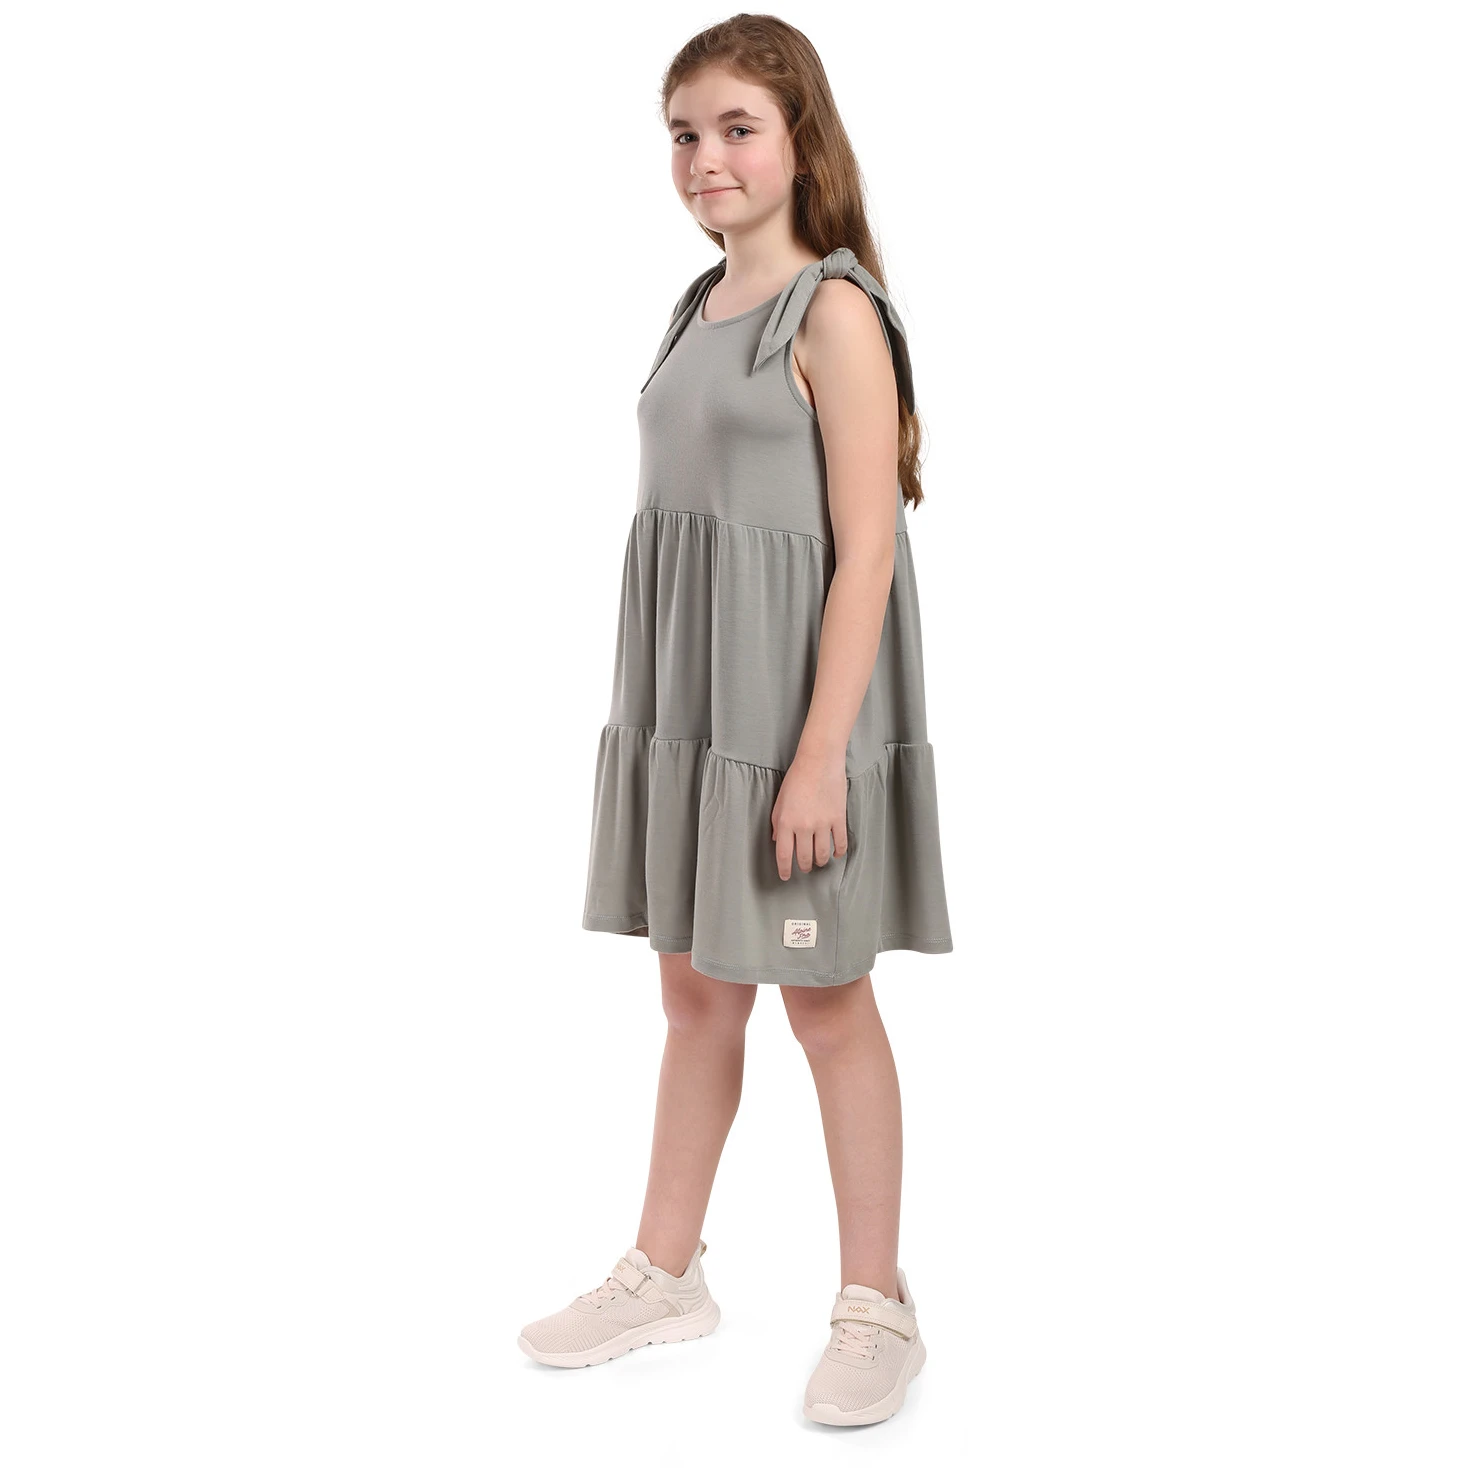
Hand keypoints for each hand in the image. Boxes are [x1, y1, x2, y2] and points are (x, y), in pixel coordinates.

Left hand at [770, 753, 847, 881]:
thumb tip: (777, 840)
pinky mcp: (838, 818)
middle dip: (804, 867)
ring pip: (823, 854)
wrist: (818, 761)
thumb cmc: (797, 778)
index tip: (786, 876)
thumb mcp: (780, 801)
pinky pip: (840, 843)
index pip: (783, 854)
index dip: (784, 869)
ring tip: (819, 861)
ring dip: (821, 861)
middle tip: (805, 868)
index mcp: (786, 822)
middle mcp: (803, 826)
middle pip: (804, 857)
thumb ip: (777, 822)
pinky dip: (839, 852)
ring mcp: (822, 824)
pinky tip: (836, 854)